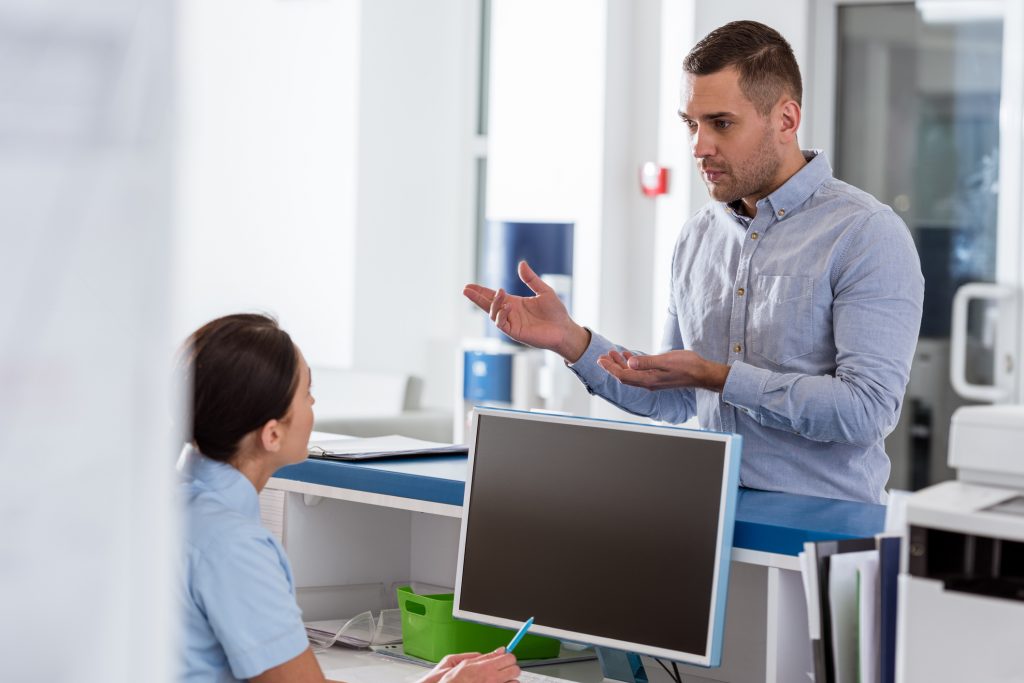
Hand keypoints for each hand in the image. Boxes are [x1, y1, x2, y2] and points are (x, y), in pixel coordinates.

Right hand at [417, 649, 520, 682]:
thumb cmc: (454, 680)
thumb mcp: (466, 664)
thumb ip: (486, 657)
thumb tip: (500, 650)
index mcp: (486, 668)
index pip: (509, 657)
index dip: (508, 657)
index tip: (506, 658)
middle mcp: (493, 679)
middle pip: (516, 669)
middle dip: (511, 668)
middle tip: (504, 669)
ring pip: (515, 682)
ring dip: (510, 680)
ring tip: (500, 680)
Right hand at [463, 260, 589, 361]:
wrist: (565, 329)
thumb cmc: (556, 312)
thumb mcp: (544, 291)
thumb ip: (531, 279)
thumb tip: (521, 264)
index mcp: (515, 303)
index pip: (493, 296)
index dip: (481, 291)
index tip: (469, 286)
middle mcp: (510, 313)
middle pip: (488, 305)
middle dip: (477, 297)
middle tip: (466, 289)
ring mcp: (512, 324)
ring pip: (494, 314)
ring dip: (494, 303)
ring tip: (501, 293)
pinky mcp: (516, 333)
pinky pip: (502, 325)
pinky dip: (501, 315)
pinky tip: (506, 307)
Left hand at [597, 349, 729, 391]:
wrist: (703, 373)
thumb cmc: (687, 366)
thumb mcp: (666, 361)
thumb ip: (646, 362)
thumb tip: (629, 363)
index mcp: (648, 380)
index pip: (623, 376)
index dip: (610, 368)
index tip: (600, 360)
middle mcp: (648, 383)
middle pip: (624, 376)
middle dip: (612, 366)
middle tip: (603, 356)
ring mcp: (653, 380)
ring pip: (631, 374)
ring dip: (621, 364)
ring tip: (613, 353)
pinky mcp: (658, 377)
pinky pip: (640, 372)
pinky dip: (632, 364)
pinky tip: (629, 356)